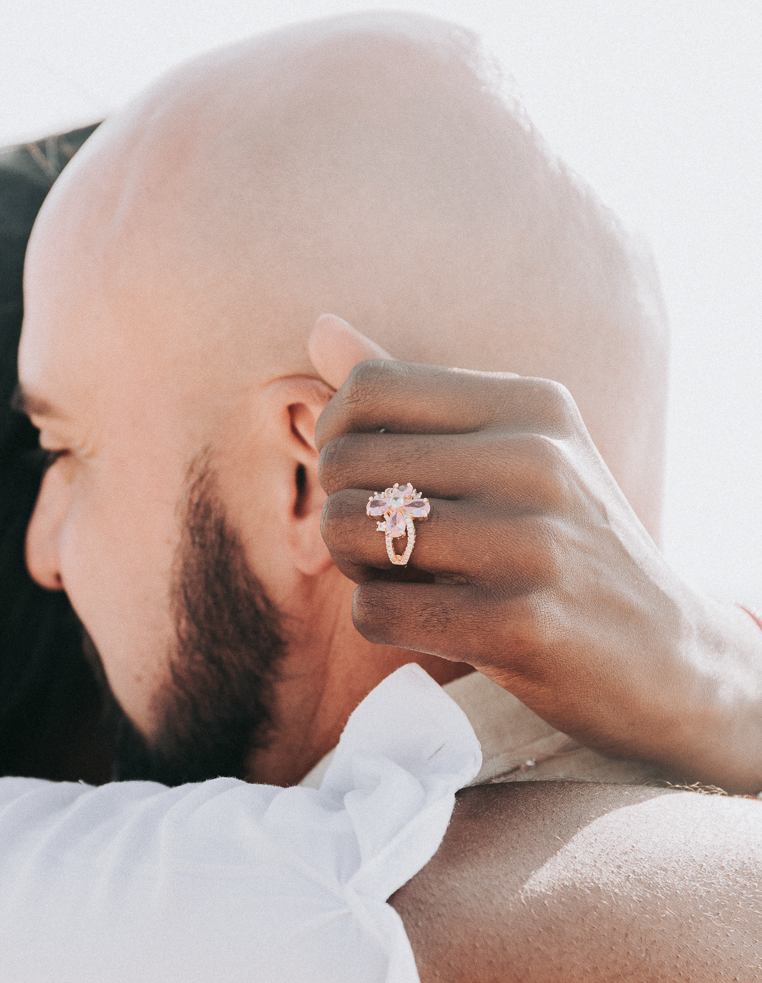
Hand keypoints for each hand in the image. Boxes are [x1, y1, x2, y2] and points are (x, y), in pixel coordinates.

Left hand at [310, 314, 761, 792]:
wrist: (664, 654)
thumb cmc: (566, 546)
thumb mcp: (514, 450)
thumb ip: (414, 395)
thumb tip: (318, 328)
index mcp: (531, 405)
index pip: (371, 387)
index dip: (336, 435)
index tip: (363, 475)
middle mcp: (534, 460)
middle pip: (347, 461)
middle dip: (343, 508)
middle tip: (385, 542)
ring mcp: (529, 542)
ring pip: (349, 532)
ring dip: (356, 567)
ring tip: (404, 577)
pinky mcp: (517, 623)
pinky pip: (375, 611)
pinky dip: (380, 620)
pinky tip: (427, 622)